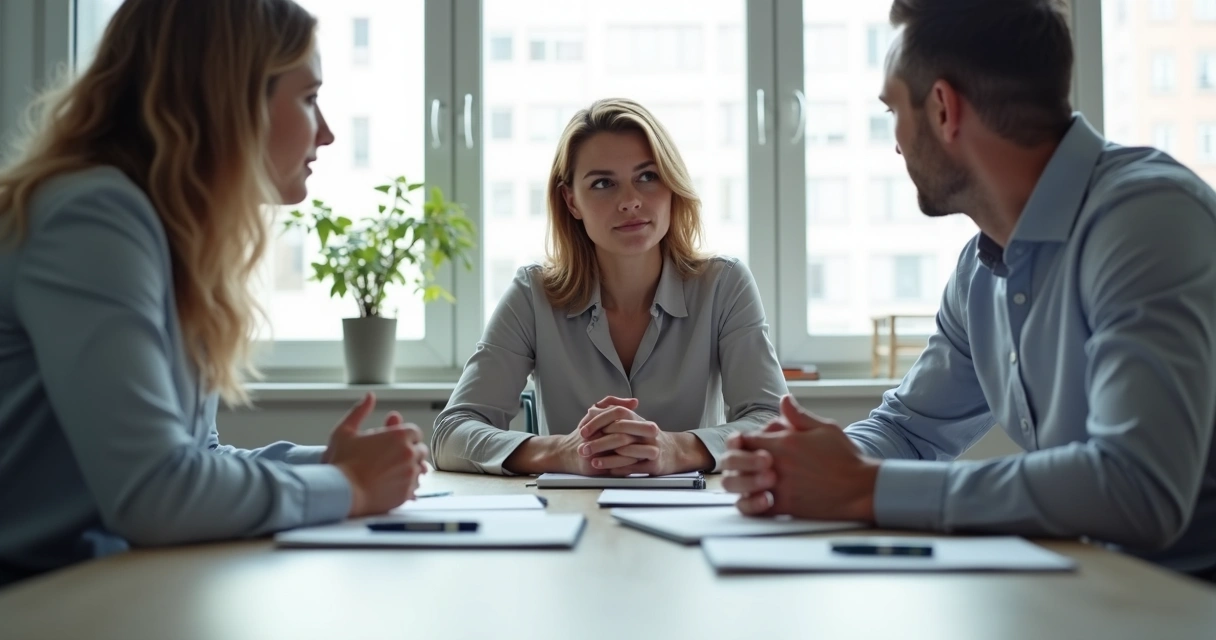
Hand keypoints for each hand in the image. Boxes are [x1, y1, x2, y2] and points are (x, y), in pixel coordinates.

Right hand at [326, 393, 428, 516]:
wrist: (341, 494)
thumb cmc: (342, 462)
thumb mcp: (345, 431)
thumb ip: (360, 411)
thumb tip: (370, 396)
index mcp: (398, 436)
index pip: (414, 431)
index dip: (403, 436)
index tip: (391, 442)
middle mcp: (409, 453)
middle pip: (420, 449)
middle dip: (408, 451)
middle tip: (390, 457)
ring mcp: (410, 474)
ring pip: (420, 468)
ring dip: (410, 468)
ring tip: (391, 472)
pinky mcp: (407, 492)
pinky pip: (416, 486)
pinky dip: (408, 485)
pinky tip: (392, 485)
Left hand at [576, 397, 710, 475]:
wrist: (671, 451)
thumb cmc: (644, 437)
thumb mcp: (631, 421)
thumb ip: (612, 412)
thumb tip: (592, 409)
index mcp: (638, 419)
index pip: (616, 414)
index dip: (597, 422)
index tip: (582, 431)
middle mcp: (646, 431)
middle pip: (620, 433)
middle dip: (598, 442)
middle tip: (582, 448)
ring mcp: (652, 446)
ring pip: (627, 451)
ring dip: (607, 458)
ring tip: (592, 461)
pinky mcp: (655, 463)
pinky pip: (634, 466)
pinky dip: (620, 469)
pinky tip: (607, 471)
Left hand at [722, 395, 878, 521]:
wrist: (861, 488)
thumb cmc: (846, 458)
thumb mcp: (825, 428)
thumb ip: (799, 415)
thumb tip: (784, 400)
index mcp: (784, 442)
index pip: (745, 438)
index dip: (742, 442)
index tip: (748, 446)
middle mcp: (777, 464)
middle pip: (736, 460)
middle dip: (735, 460)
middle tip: (742, 464)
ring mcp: (779, 486)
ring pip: (739, 484)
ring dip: (739, 481)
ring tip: (750, 480)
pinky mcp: (785, 506)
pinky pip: (754, 507)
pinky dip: (750, 503)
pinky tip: (759, 498)